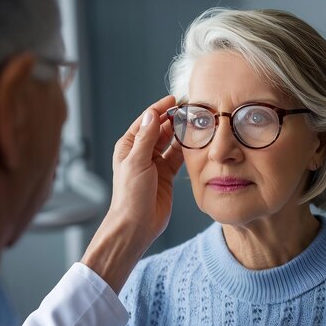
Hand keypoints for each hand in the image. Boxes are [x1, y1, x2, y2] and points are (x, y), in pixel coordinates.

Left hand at [81, 95, 183, 292]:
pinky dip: (186, 149)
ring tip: (196, 122)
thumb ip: (146, 137)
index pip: (146, 121)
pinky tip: (195, 141)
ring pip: (171, 142)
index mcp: (129, 146)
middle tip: (191, 109)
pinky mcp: (166, 176)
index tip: (175, 99)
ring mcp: (155, 164)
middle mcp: (141, 153)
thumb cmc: (130, 196)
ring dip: (181, 133)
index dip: (160, 109)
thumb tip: (152, 114)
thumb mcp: (137, 162)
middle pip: (160, 129)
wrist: (136, 225)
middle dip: (173, 118)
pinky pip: (178, 157)